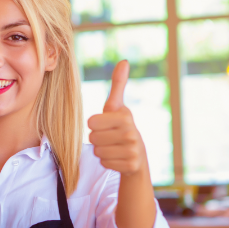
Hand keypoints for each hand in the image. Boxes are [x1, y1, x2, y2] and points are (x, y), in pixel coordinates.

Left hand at [87, 60, 146, 174]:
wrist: (137, 154)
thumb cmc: (120, 127)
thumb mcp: (117, 106)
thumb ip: (118, 84)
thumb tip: (123, 61)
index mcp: (125, 116)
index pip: (91, 122)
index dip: (95, 124)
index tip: (107, 125)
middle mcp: (131, 133)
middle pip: (92, 137)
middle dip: (98, 138)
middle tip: (110, 137)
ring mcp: (132, 151)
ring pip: (97, 151)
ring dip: (102, 150)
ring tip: (114, 147)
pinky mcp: (130, 166)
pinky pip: (104, 163)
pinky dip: (108, 161)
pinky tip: (118, 157)